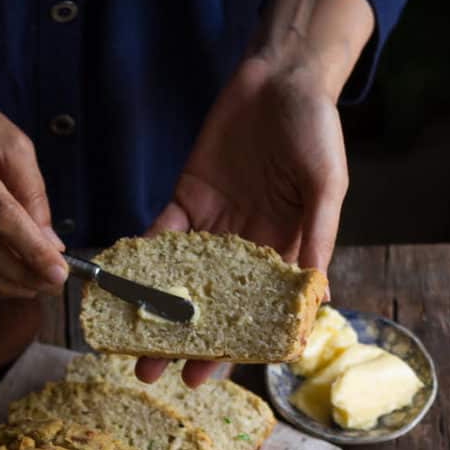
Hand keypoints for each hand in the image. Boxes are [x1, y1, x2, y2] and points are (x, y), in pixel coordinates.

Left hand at [136, 0, 372, 386]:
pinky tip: (122, 285)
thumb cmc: (316, 130)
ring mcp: (212, 225)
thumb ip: (316, 238)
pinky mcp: (187, 199)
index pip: (250, 313)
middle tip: (151, 371)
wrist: (281, 74)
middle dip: (180, 340)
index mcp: (281, 253)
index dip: (228, 346)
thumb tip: (319, 298)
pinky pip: (161, 234)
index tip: (203, 374)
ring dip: (153, 311)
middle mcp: (244, 247)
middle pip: (208, 305)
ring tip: (129, 343)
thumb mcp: (326, 187)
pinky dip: (142, 259)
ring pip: (178, 279)